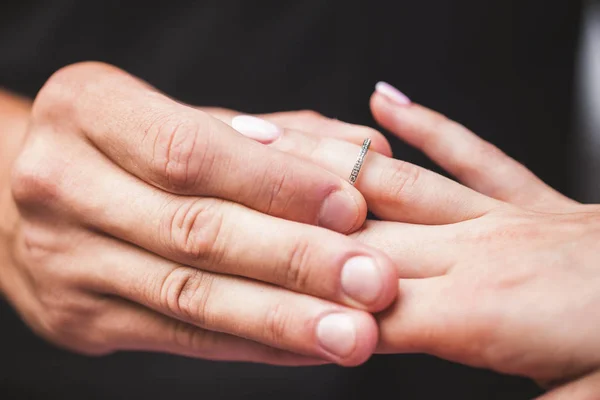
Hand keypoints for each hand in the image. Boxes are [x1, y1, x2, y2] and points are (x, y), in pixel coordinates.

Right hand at [0, 63, 401, 366]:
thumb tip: (368, 151)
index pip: (190, 151)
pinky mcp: (78, 317)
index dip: (276, 184)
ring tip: (354, 333)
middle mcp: (60, 181)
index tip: (352, 208)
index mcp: (88, 109)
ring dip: (281, 318)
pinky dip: (252, 343)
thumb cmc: (136, 149)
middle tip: (373, 281)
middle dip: (293, 260)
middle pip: (194, 230)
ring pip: (188, 295)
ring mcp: (62, 257)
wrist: (43, 201)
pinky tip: (308, 346)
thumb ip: (278, 135)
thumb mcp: (194, 120)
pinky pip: (179, 336)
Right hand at [232, 83, 599, 395]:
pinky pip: (469, 154)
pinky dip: (427, 123)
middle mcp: (478, 251)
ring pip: (396, 183)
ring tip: (266, 138)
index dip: (299, 298)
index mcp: (479, 313)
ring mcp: (502, 217)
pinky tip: (386, 100)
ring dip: (328, 164)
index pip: (361, 307)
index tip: (244, 282)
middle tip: (221, 196)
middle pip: (358, 239)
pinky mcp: (529, 200)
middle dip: (285, 222)